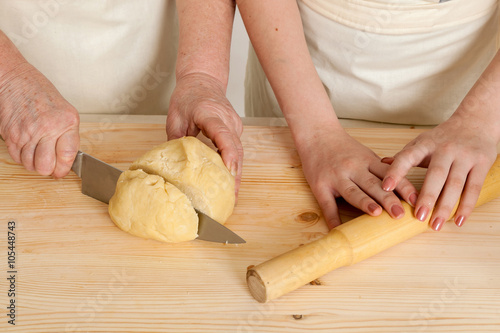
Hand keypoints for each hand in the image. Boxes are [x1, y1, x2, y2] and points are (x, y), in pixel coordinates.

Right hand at [0, 63, 79, 177]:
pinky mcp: (11, 135)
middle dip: (47, 169)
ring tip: (37, 152)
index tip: (61, 171)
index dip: (64, 169)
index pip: (67, 156)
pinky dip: (22, 157)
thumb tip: (66, 159)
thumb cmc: (39, 92)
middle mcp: (48, 128)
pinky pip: (17, 157)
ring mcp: (28, 133)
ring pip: (30, 165)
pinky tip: (26, 146)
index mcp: (67, 122)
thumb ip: (67, 134)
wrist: (14, 79)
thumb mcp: (64, 111)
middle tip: (49, 164)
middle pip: (46, 166)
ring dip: (33, 163)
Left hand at [166, 72, 243, 195]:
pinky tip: (229, 182)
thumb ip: (176, 140)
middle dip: (235, 174)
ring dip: (236, 174)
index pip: (222, 134)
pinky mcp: (235, 130)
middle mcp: (227, 119)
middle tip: (230, 197)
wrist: (202, 80)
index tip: (229, 170)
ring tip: (231, 196)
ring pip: (239, 152)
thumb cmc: (188, 96)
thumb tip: (174, 167)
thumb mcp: (175, 117)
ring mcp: (234, 124)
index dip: (227, 153)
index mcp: (210, 113)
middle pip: (236, 149)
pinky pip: (237, 150)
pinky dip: (234, 166)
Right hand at [297, 127, 417, 228]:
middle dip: (388, 199)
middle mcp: (354, 168)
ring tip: (376, 214)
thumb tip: (402, 191)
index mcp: (368, 161)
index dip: (404, 187)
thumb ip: (379, 170)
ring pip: (353, 191)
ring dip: (365, 203)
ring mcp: (336, 177)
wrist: (317, 134)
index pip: (390, 175)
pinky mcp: (320, 185)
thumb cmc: (343, 147)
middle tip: (401, 213)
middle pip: (373, 184)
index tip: (417, 200)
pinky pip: (327, 204)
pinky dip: (333, 218)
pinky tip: (338, 229)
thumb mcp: (364, 154)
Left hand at [382, 113, 498, 230]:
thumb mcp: (421, 142)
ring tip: (436, 225)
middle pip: (436, 174)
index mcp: (426, 144)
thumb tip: (381, 164)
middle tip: (418, 216)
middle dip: (427, 196)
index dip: (396, 171)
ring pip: (455, 184)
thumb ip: (404, 156)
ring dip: (446, 206)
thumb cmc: (443, 136)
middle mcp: (445, 149)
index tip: (385, 187)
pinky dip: (466, 205)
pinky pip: (473, 187)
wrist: (477, 121)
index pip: (408, 156)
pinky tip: (459, 220)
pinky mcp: (482, 163)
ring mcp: (465, 156)